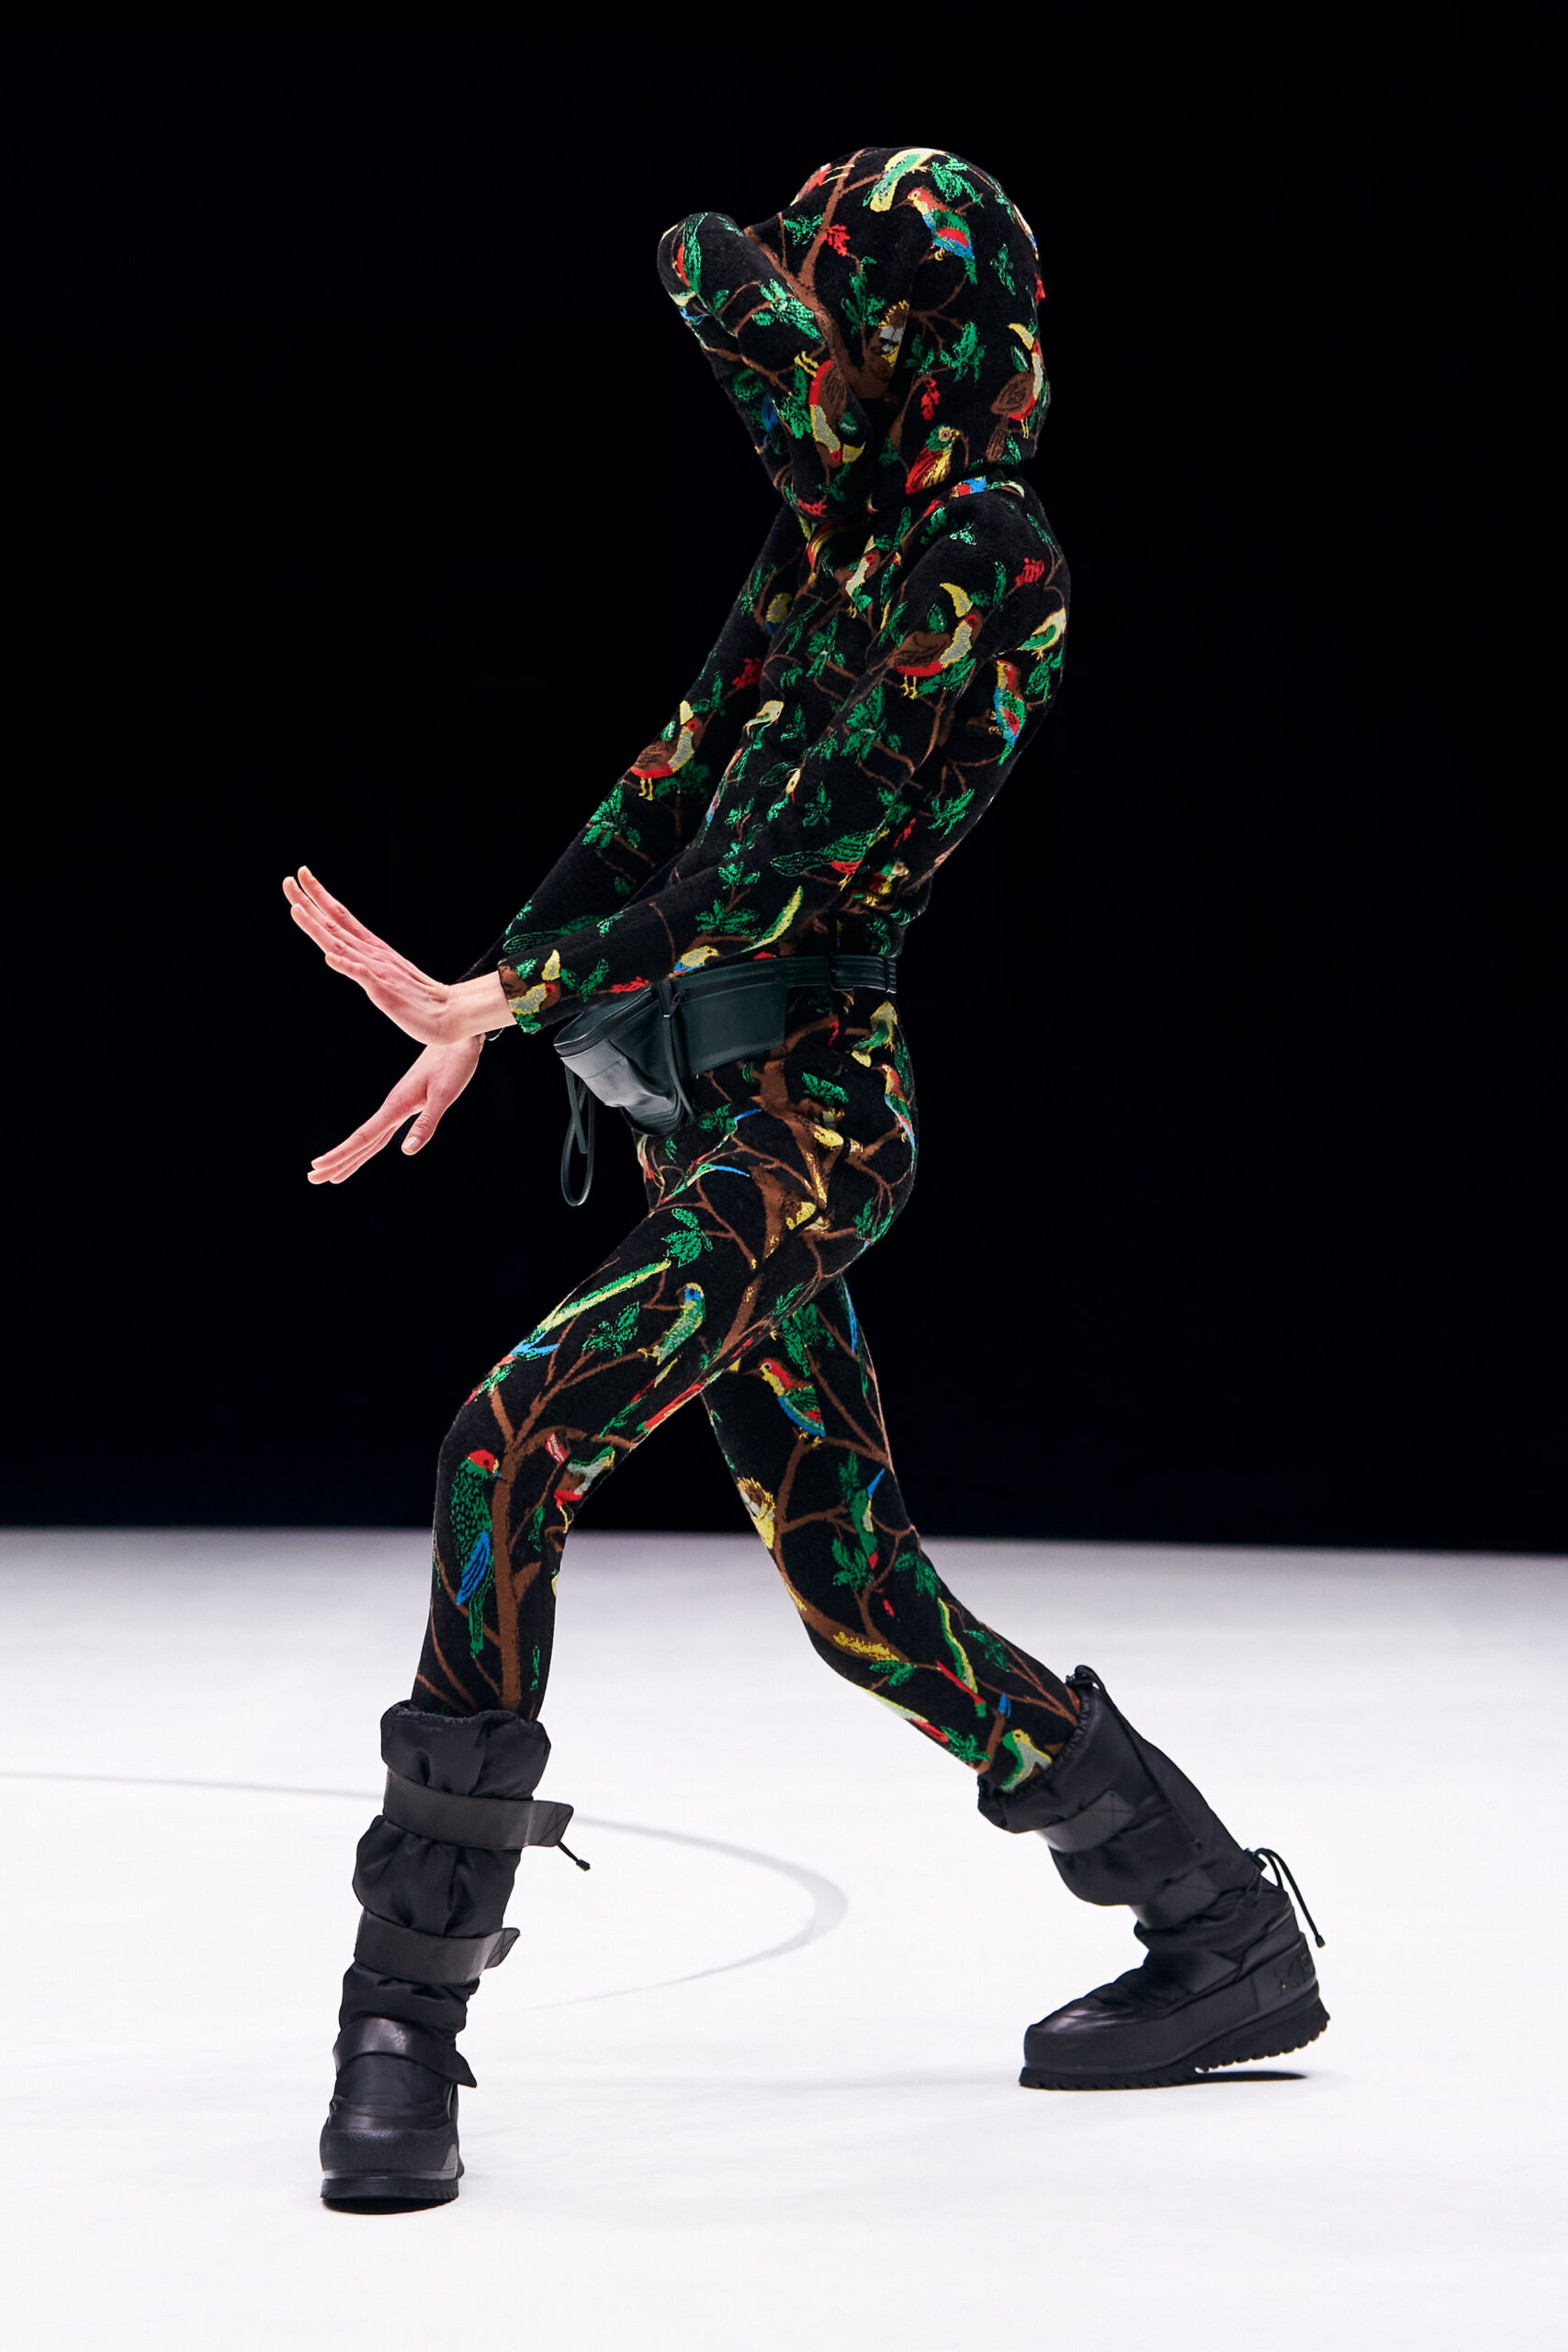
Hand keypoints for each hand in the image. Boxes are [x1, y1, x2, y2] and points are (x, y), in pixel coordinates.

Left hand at [283, 867, 507, 1044]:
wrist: (448, 1014)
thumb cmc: (419, 998)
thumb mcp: (387, 973)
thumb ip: (364, 962)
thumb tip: (339, 954)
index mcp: (372, 947)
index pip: (341, 915)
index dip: (319, 895)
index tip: (301, 876)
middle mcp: (372, 953)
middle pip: (335, 922)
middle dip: (309, 901)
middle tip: (288, 879)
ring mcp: (376, 969)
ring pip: (341, 943)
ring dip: (317, 926)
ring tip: (296, 908)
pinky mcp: (382, 990)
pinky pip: (361, 975)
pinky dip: (345, 964)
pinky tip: (329, 956)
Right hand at [307, 1039, 483, 1183]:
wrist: (457, 1039)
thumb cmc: (453, 1064)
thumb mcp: (445, 1094)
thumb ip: (426, 1123)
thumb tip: (406, 1151)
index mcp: (396, 1106)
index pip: (363, 1137)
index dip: (341, 1154)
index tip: (318, 1166)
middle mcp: (392, 1107)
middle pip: (360, 1142)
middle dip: (337, 1161)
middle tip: (313, 1179)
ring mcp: (397, 1106)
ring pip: (369, 1139)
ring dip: (350, 1157)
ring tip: (332, 1174)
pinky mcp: (405, 1104)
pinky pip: (381, 1131)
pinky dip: (368, 1145)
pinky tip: (363, 1152)